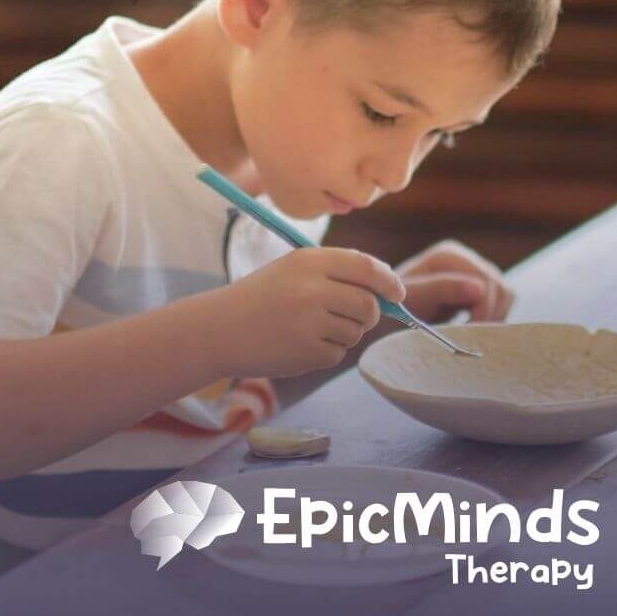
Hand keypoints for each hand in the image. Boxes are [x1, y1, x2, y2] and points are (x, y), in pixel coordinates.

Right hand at [217, 248, 405, 377]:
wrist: (219, 329)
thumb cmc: (261, 297)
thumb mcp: (294, 270)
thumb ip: (338, 274)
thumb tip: (387, 291)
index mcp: (309, 261)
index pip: (366, 267)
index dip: (388, 281)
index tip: (397, 292)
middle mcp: (312, 289)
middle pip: (368, 304)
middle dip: (370, 314)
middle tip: (356, 317)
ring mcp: (309, 322)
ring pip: (355, 331)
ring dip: (344, 334)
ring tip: (312, 328)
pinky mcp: (306, 351)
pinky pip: (338, 354)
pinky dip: (326, 352)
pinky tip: (300, 344)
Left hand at [396, 239, 514, 324]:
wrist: (391, 310)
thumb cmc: (397, 304)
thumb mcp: (415, 298)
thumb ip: (442, 289)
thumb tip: (479, 287)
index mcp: (448, 256)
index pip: (484, 281)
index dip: (483, 309)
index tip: (470, 332)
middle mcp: (465, 257)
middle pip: (498, 288)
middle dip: (488, 315)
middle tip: (470, 337)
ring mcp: (475, 269)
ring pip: (505, 294)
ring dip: (493, 316)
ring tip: (469, 332)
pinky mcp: (481, 284)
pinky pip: (503, 300)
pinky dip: (493, 316)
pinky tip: (473, 326)